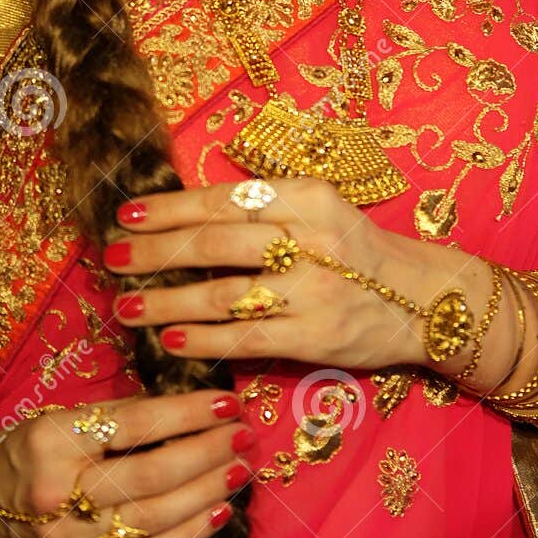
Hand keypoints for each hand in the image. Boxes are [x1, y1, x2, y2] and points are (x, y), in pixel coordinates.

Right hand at [0, 390, 255, 537]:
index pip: (132, 425)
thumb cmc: (27, 449)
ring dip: (207, 493)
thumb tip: (191, 410)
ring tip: (240, 469)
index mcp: (51, 441)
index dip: (185, 413)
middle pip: (149, 475)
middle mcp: (57, 494)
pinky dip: (189, 534)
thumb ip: (119, 418)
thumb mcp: (61, 417)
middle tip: (244, 436)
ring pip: (154, 519)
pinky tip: (219, 511)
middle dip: (206, 454)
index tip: (226, 402)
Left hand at [102, 179, 492, 373]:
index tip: (127, 214)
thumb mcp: (318, 208)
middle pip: (217, 244)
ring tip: (126, 306)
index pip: (225, 200)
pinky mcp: (316, 336)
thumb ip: (261, 202)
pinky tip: (170, 340)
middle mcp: (311, 239)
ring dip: (167, 302)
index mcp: (307, 197)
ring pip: (224, 295)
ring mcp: (315, 290)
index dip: (170, 209)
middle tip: (113, 258)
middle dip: (157, 252)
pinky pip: (247, 338)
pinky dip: (204, 339)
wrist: (424, 299)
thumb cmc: (354, 251)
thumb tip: (186, 207)